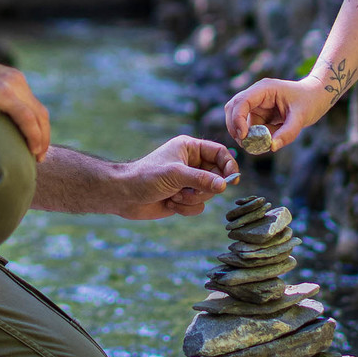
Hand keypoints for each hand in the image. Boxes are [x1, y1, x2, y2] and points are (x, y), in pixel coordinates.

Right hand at [0, 51, 50, 159]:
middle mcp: (15, 79)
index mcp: (9, 77)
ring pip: (38, 116)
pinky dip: (34, 135)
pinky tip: (33, 150)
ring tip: (37, 158)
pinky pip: (28, 119)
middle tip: (40, 155)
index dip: (36, 125)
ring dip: (42, 139)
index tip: (33, 144)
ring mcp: (12, 85)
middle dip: (43, 134)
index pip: (31, 103)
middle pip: (39, 111)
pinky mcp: (4, 94)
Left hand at [107, 135, 235, 218]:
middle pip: (217, 176)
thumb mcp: (176, 174)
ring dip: (192, 199)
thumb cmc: (146, 177)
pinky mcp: (183, 198)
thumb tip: (224, 185)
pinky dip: (186, 208)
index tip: (233, 180)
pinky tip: (170, 203)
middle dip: (205, 188)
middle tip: (192, 191)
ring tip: (174, 196)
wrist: (124, 196)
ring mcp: (188, 182)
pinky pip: (198, 206)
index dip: (228, 165)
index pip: (219, 153)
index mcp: (190, 148)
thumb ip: (202, 179)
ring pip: (208, 194)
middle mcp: (191, 163)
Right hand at [225, 77, 329, 152]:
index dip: (237, 118)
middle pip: (233, 110)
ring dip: (247, 135)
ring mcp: (256, 105)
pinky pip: (250, 129)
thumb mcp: (301, 117)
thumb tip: (271, 147)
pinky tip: (269, 140)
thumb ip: (287, 133)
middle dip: (236, 128)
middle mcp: (256, 96)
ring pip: (240, 122)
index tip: (244, 136)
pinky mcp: (259, 115)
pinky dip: (255, 138)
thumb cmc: (310, 101)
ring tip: (264, 143)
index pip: (241, 101)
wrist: (317, 98)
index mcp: (264, 89)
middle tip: (247, 144)